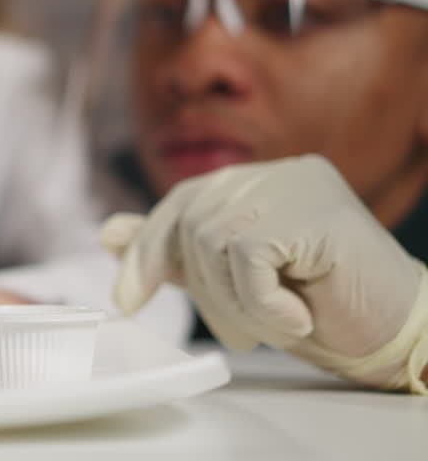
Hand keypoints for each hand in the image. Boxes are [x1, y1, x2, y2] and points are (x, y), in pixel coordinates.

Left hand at [102, 155, 427, 392]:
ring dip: (236, 303)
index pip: (182, 203)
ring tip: (274, 324)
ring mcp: (294, 183)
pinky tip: (296, 318)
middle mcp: (274, 172)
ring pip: (212, 241)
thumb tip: (107, 233)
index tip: (127, 297)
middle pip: (190, 224)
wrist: (400, 331)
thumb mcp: (232, 281)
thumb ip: (177, 254)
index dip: (149, 251)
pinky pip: (246, 256)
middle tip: (241, 334)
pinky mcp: (310, 208)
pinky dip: (262, 302)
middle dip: (203, 291)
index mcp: (256, 181)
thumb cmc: (323, 307)